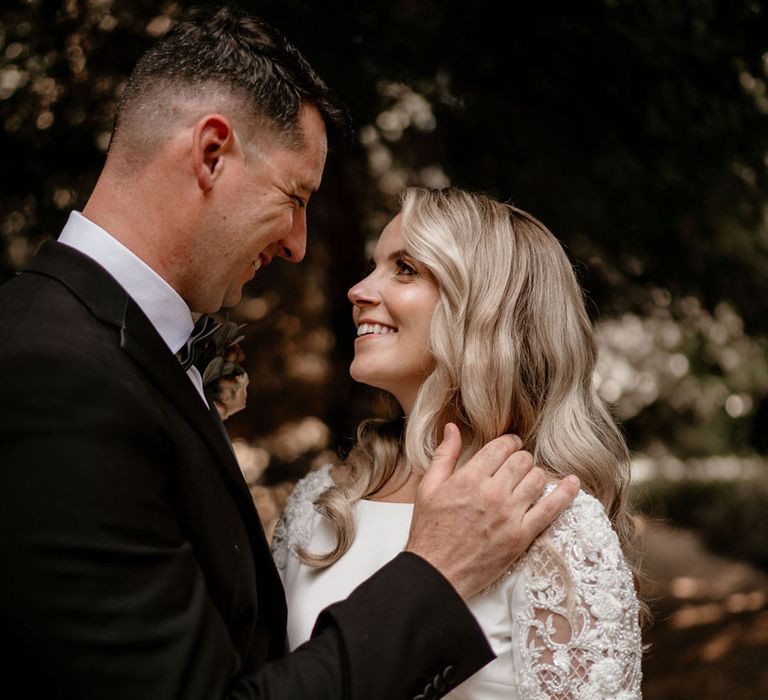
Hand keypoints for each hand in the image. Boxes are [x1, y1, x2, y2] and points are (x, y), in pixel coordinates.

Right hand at [404, 423, 579, 599]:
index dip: (509, 443)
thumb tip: (452, 428)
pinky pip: (551, 509)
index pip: (501, 447)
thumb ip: (444, 455)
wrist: (436, 572)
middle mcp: (492, 493)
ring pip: (537, 479)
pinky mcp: (521, 536)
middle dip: (520, 459)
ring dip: (534, 475)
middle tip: (516, 466)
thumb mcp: (428, 488)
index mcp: (469, 478)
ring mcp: (510, 515)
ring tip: (527, 481)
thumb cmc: (430, 531)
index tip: (510, 446)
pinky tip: (573, 483)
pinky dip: (565, 493)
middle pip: (522, 461)